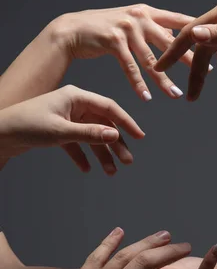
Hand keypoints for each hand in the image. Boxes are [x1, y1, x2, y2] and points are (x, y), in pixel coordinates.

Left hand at [0, 85, 144, 174]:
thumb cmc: (25, 126)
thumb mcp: (61, 131)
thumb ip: (90, 134)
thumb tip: (115, 136)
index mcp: (75, 97)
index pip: (108, 108)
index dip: (126, 122)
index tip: (139, 137)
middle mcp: (72, 105)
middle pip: (102, 124)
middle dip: (115, 144)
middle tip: (127, 161)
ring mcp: (65, 118)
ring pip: (91, 136)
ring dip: (101, 153)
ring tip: (111, 171)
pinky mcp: (57, 130)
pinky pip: (76, 143)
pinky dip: (82, 155)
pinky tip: (87, 168)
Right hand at [54, 4, 198, 100]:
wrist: (72, 29)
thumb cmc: (104, 30)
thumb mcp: (131, 23)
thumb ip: (151, 29)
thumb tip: (173, 37)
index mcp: (148, 12)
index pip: (179, 21)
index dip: (198, 32)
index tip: (216, 43)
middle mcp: (140, 17)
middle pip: (171, 41)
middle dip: (190, 58)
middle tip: (207, 72)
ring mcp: (126, 28)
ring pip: (151, 58)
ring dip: (164, 79)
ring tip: (176, 95)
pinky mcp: (112, 40)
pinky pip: (129, 66)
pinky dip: (138, 83)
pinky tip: (146, 97)